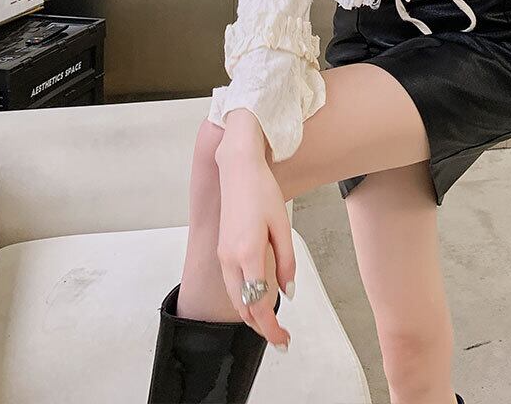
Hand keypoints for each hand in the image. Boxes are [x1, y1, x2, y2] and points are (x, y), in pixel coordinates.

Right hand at [214, 145, 294, 348]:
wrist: (237, 169)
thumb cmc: (262, 192)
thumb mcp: (282, 226)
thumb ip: (286, 262)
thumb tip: (288, 293)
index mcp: (248, 255)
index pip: (258, 306)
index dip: (271, 329)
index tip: (283, 341)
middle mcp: (230, 260)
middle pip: (243, 308)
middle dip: (261, 328)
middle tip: (281, 339)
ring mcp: (223, 255)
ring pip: (236, 299)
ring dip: (251, 315)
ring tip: (272, 324)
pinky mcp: (222, 250)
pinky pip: (232, 285)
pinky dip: (244, 300)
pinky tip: (258, 299)